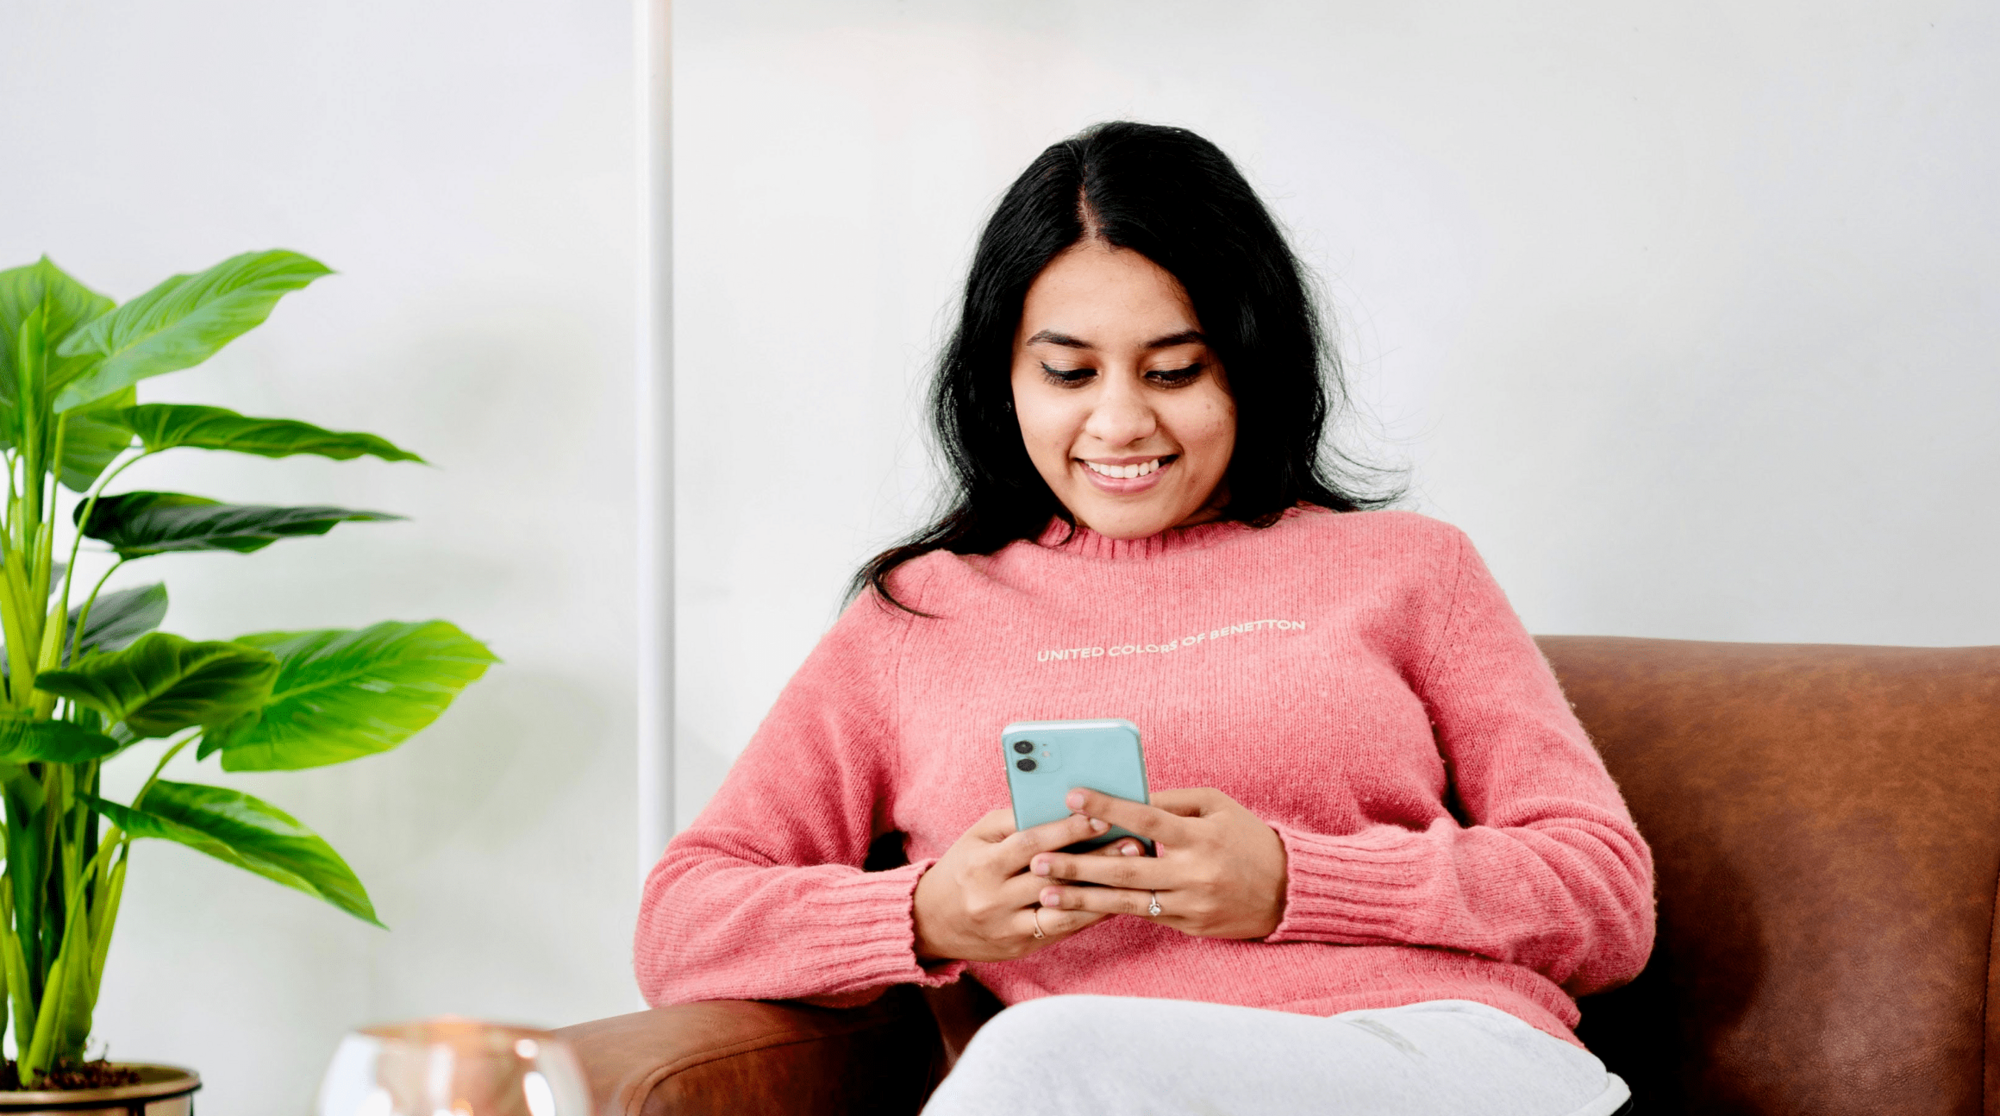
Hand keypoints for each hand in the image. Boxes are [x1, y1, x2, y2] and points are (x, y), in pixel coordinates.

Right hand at [912, 807, 1145, 961]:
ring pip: (1063, 910)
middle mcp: (993, 899)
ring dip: (1101, 892)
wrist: (930, 922)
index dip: (1067, 830)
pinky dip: (1090, 913)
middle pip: (1052, 878)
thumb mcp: (977, 837)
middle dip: (1096, 859)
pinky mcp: (1020, 947)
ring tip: (1134, 874)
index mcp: (981, 866)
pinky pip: (1062, 929)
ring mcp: (1007, 928)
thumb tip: (1061, 805)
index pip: (1030, 844)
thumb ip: (1015, 821)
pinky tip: (1115, 899)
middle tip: (1133, 843)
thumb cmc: (962, 868)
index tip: (1102, 815)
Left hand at [1030, 787, 1288, 939]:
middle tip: (1038, 857)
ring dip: (1083, 896)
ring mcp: (1190, 904)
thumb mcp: (1217, 806)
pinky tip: (1077, 907)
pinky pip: (1141, 917)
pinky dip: (1108, 910)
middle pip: (1126, 867)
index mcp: (1201, 836)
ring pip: (1127, 901)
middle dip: (1079, 863)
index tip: (1071, 796)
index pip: (1146, 817)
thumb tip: (1125, 796)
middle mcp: (1194, 873)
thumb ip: (1171, 802)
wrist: (1289, 891)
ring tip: (1044, 891)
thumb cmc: (1247, 838)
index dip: (1107, 805)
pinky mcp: (1188, 926)